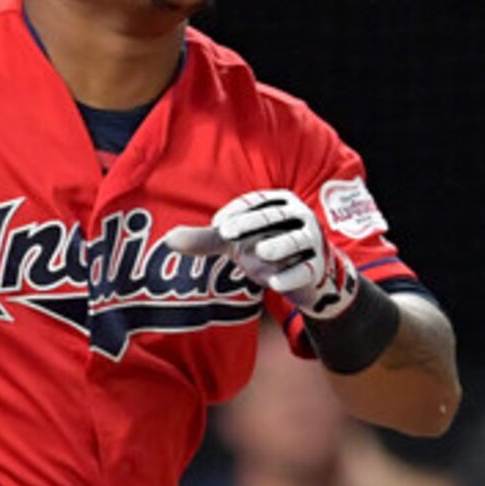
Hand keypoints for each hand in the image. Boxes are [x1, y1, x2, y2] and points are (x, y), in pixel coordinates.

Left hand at [162, 190, 362, 319]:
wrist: (306, 274)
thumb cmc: (266, 247)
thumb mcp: (235, 241)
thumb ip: (205, 239)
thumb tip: (168, 239)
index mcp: (278, 202)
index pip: (255, 201)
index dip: (236, 212)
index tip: (217, 226)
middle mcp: (298, 216)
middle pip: (274, 216)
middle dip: (251, 223)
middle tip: (225, 233)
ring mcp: (311, 241)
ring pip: (296, 240)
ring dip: (279, 245)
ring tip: (261, 252)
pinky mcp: (316, 266)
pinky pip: (305, 270)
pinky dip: (291, 276)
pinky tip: (274, 284)